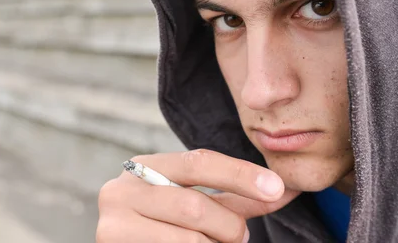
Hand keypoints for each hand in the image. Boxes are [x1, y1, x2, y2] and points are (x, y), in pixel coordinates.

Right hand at [96, 149, 299, 242]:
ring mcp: (112, 223)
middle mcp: (121, 189)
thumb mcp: (196, 205)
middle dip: (229, 226)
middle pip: (195, 205)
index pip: (199, 162)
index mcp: (144, 166)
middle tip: (241, 237)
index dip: (240, 174)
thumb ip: (235, 197)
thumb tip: (285, 189)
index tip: (277, 188)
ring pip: (189, 239)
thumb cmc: (165, 228)